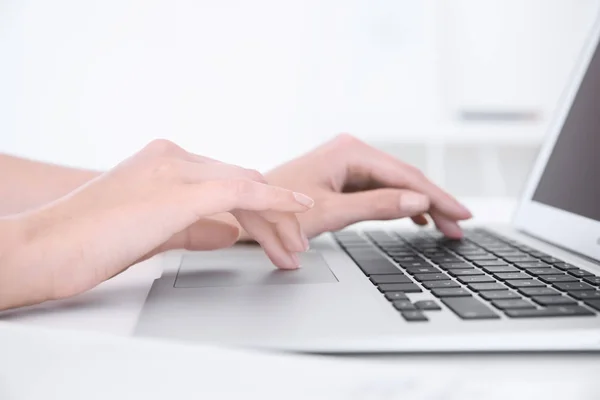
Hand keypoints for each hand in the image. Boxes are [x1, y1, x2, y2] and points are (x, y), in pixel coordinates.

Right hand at [0, 140, 312, 309]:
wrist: (45, 248)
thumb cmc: (87, 243)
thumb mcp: (153, 232)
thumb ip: (194, 228)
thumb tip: (228, 234)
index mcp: (164, 161)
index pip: (226, 180)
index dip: (259, 206)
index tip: (277, 232)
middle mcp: (173, 157)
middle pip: (243, 181)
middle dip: (274, 215)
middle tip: (293, 245)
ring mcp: (176, 169)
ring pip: (247, 187)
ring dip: (277, 219)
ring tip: (292, 249)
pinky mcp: (180, 190)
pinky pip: (242, 191)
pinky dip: (274, 201)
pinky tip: (296, 212)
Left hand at [263, 134, 471, 238]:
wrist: (247, 212)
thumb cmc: (278, 211)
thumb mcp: (332, 212)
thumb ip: (378, 206)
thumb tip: (419, 202)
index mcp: (350, 151)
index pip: (405, 176)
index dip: (437, 197)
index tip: (461, 214)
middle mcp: (351, 151)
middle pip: (404, 178)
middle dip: (434, 202)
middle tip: (460, 225)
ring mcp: (347, 163)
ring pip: (394, 184)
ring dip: (419, 204)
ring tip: (445, 226)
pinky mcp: (342, 177)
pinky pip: (379, 189)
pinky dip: (398, 203)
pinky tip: (416, 216)